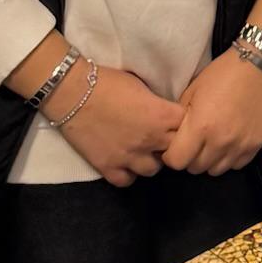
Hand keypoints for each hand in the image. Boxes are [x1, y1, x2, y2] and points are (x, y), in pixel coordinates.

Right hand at [58, 67, 182, 187]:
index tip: (177, 123)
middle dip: (170, 144)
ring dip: (150, 160)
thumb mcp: (141, 85)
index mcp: (161, 115)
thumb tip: (165, 112)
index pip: (188, 126)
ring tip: (142, 150)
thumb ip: (157, 104)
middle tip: (160, 137)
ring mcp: (129, 156)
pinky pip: (127, 181)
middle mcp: (149, 139)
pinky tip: (124, 162)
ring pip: (153, 170)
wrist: (72, 92)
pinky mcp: (108, 167)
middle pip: (175, 151)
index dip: (184, 125)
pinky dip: (127, 173)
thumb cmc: (107, 81)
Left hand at [166, 52, 261, 175]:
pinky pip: (235, 165)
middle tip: (192, 143)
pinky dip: (228, 158)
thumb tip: (171, 137)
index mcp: (200, 127)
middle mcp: (219, 142)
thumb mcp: (192, 91)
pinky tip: (227, 143)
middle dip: (189, 158)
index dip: (171, 155)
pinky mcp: (254, 146)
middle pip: (195, 168)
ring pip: (215, 171)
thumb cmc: (221, 75)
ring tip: (210, 144)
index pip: (176, 161)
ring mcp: (239, 146)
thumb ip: (180, 119)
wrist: (258, 67)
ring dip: (209, 160)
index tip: (173, 147)